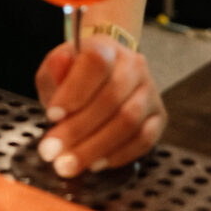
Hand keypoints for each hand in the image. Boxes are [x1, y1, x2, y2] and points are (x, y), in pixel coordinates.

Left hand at [34, 34, 166, 177]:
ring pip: (129, 122)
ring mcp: (149, 91)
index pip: (96, 63)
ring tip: (69, 164)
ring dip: (95, 147)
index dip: (74, 91)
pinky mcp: (158, 116)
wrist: (103, 74)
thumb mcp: (56, 67)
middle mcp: (133, 65)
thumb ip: (55, 70)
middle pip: (112, 98)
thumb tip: (58, 68)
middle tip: (52, 152)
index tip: (52, 115)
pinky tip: (95, 163)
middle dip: (78, 130)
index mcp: (106, 47)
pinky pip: (144, 140)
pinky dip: (118, 155)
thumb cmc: (76, 73)